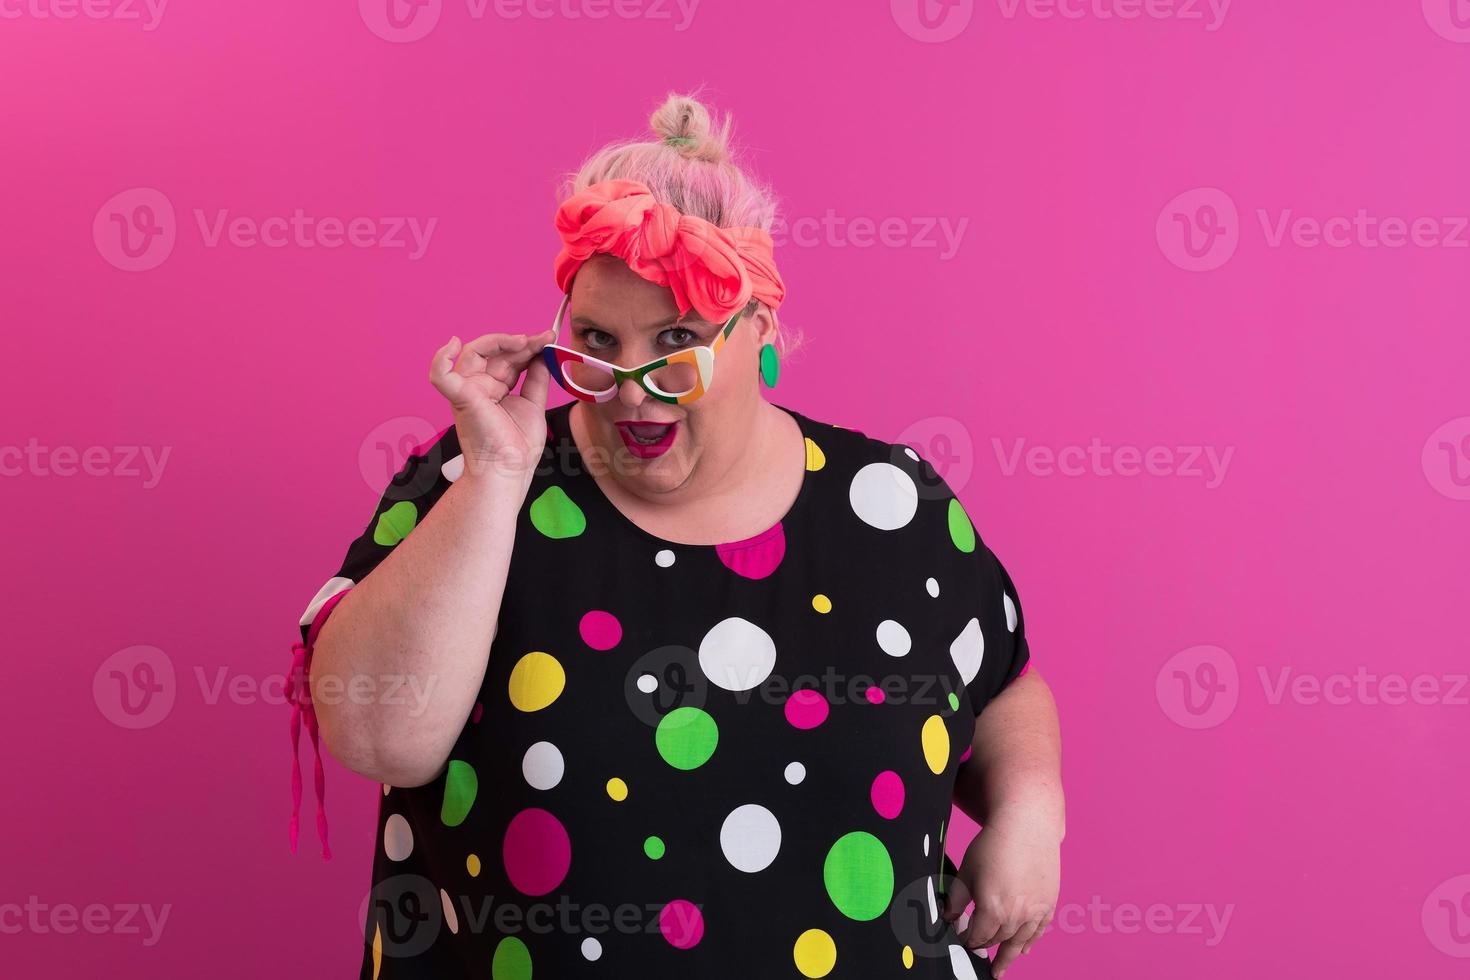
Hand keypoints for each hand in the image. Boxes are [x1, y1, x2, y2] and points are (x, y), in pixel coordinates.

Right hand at [428, 328, 554, 486]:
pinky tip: (453, 343)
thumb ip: (536, 378)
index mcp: (495, 389)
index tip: (548, 338)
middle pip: (494, 353)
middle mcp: (479, 387)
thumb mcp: (533, 404)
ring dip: (499, 342)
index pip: (508, 358)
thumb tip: (542, 354)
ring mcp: (467, 391)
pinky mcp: (460, 398)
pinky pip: (440, 376)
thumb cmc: (517, 448)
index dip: (527, 346)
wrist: (510, 472)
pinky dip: (440, 359)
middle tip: (543, 338)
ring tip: (524, 340)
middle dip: (520, 343)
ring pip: (474, 353)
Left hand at [942, 803, 1060, 977]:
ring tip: (1000, 969)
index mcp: (993, 909)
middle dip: (985, 945)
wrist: (1027, 825)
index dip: (967, 939)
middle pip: (998, 939)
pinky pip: (1040, 930)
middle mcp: (1016, 915)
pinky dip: (1031, 941)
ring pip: (1020, 941)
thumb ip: (957, 899)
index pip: (977, 935)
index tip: (962, 940)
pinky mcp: (1049, 902)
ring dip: (1009, 956)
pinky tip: (1025, 950)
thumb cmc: (993, 845)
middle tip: (977, 952)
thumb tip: (947, 917)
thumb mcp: (966, 871)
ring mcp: (1035, 910)